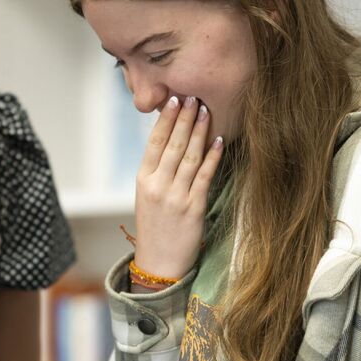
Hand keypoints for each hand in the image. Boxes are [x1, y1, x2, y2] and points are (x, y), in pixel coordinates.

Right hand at [133, 96, 222, 280]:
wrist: (159, 263)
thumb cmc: (155, 227)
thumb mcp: (147, 196)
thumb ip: (157, 171)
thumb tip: (171, 141)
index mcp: (143, 180)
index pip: (155, 143)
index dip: (165, 120)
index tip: (174, 100)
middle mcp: (158, 186)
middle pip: (173, 145)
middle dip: (184, 119)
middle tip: (194, 97)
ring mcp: (175, 197)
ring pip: (189, 156)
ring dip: (199, 132)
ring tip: (206, 111)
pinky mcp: (193, 208)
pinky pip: (204, 176)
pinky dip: (212, 157)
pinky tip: (218, 141)